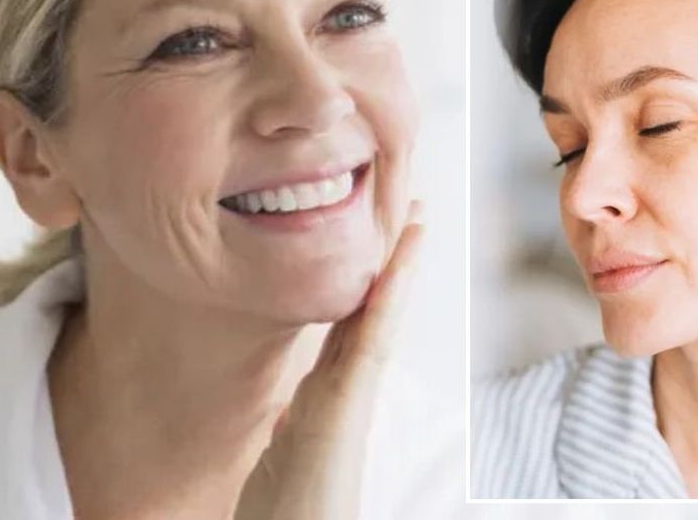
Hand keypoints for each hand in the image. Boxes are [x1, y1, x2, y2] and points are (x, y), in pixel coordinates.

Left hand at [234, 202, 424, 518]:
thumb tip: (288, 412)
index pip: (349, 325)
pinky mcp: (342, 416)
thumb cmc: (287, 516)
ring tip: (416, 223)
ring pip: (376, 321)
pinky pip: (366, 349)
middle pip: (369, 311)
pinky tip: (392, 272)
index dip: (368, 279)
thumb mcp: (280, 458)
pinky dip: (383, 308)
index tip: (381, 237)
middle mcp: (339, 396)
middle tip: (414, 209)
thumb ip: (292, 427)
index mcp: (322, 401)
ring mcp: (344, 404)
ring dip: (397, 270)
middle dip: (392, 260)